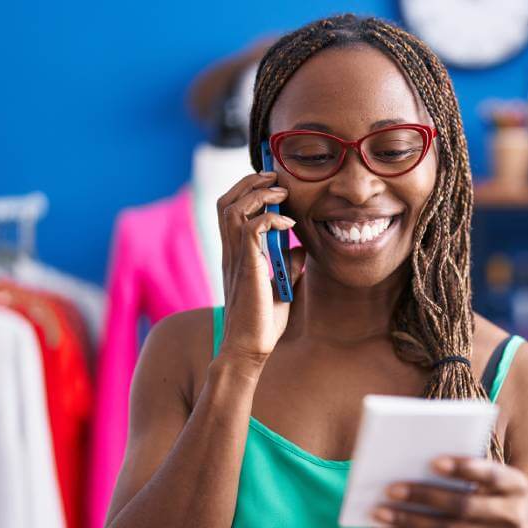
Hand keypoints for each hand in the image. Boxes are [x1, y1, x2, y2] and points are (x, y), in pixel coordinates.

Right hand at [216, 171, 305, 364]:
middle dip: (250, 183)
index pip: (229, 209)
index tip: (271, 184)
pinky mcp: (248, 267)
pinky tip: (288, 225)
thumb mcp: (280, 286)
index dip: (247, 190)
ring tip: (282, 192)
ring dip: (259, 194)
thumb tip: (300, 247)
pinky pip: (252, 229)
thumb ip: (287, 264)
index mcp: (234, 254)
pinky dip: (270, 219)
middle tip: (276, 178)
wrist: (249, 348)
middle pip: (227, 201)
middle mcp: (230, 252)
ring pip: (234, 209)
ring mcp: (235, 258)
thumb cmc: (262, 322)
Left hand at [372, 456, 527, 527]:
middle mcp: (513, 514)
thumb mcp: (499, 481)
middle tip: (391, 488)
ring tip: (380, 512)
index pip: (492, 475)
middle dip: (425, 497)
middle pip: (464, 506)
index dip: (465, 468)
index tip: (434, 461)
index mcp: (518, 485)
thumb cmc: (499, 495)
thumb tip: (420, 463)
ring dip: (410, 522)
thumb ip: (473, 471)